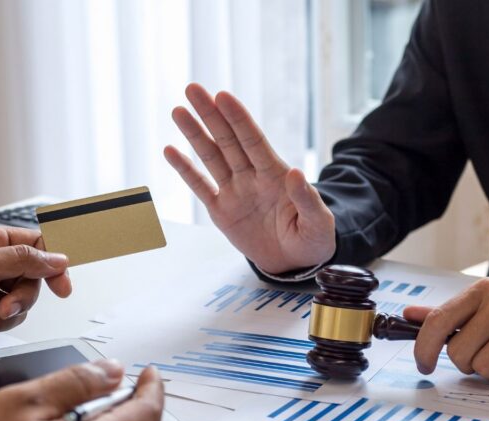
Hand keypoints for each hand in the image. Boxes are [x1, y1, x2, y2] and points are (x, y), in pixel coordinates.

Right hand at [164, 83, 334, 273]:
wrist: (295, 263)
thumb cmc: (312, 239)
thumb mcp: (318, 222)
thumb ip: (307, 199)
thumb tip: (296, 173)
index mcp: (276, 175)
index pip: (253, 141)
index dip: (238, 119)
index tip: (223, 96)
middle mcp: (252, 177)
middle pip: (227, 140)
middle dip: (210, 114)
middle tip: (193, 89)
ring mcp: (235, 191)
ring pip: (211, 157)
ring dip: (194, 134)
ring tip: (178, 111)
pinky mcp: (221, 210)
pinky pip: (200, 187)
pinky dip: (185, 170)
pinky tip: (170, 150)